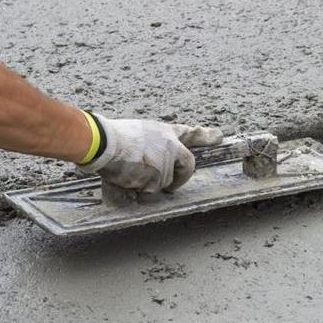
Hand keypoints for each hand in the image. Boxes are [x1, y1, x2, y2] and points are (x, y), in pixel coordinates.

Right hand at [79, 115, 222, 193]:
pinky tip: (125, 177)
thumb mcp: (136, 134)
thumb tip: (147, 169)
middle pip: (186, 165)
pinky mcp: (158, 176)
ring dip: (147, 183)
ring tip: (128, 171)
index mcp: (163, 132)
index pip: (189, 133)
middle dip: (181, 179)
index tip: (219, 136)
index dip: (205, 136)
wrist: (103, 142)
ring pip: (162, 182)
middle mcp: (170, 145)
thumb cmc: (111, 138)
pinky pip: (150, 190)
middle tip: (171, 188)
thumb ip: (149, 148)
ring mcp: (166, 161)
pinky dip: (137, 189)